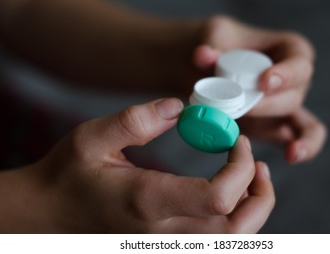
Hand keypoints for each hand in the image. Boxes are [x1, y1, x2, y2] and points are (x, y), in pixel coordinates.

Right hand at [0, 98, 273, 232]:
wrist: (50, 214)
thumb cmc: (68, 174)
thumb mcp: (91, 137)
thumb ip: (136, 120)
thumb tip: (180, 107)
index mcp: (147, 201)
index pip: (218, 199)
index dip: (240, 168)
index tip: (235, 140)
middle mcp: (162, 231)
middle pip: (237, 229)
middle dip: (260, 193)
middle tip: (258, 162)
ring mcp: (166, 242)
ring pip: (232, 239)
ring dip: (253, 208)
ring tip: (252, 174)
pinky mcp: (167, 241)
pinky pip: (216, 238)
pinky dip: (236, 217)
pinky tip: (230, 191)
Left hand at [193, 16, 325, 162]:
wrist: (206, 68)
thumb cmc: (219, 47)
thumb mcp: (213, 37)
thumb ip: (210, 46)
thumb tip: (203, 55)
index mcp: (290, 50)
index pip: (299, 61)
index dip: (286, 73)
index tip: (263, 82)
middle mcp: (294, 80)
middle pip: (295, 95)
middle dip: (269, 106)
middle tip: (243, 109)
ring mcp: (286, 106)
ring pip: (305, 123)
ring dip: (298, 138)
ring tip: (293, 152)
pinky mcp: (276, 127)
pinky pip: (297, 139)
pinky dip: (301, 149)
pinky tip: (292, 157)